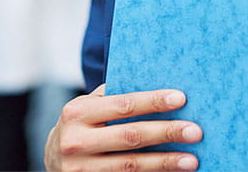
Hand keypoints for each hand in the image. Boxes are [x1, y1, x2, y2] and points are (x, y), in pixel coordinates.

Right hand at [44, 84, 201, 171]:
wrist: (52, 158)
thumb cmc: (82, 125)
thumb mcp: (88, 106)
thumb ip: (113, 97)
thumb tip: (159, 84)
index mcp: (77, 112)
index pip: (123, 104)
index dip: (153, 102)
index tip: (181, 98)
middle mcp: (76, 142)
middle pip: (130, 136)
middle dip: (166, 133)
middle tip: (195, 131)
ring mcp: (80, 170)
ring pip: (130, 166)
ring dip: (164, 163)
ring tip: (191, 159)